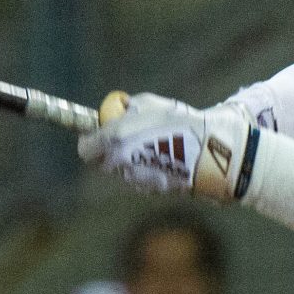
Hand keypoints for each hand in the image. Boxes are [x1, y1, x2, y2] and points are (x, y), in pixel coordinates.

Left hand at [79, 91, 248, 197]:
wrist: (207, 150)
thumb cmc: (178, 122)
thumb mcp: (147, 104)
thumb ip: (126, 109)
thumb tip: (120, 111)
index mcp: (115, 140)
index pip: (85, 149)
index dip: (90, 140)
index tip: (100, 131)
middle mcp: (120, 163)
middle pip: (102, 162)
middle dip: (109, 151)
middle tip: (124, 138)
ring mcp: (136, 180)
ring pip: (122, 170)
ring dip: (129, 159)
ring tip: (152, 145)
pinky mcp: (152, 189)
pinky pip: (141, 178)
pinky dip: (146, 169)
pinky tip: (165, 157)